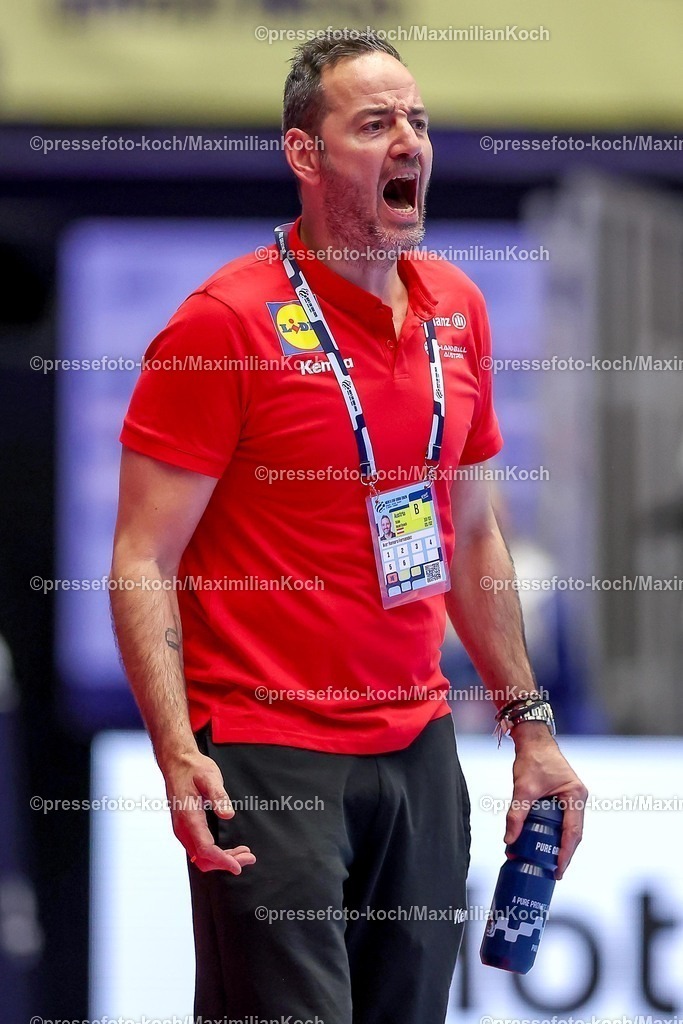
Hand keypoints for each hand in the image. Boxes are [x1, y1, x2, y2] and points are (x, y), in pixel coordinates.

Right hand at [162, 748, 256, 873]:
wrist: (177, 763)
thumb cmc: (193, 768)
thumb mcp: (209, 776)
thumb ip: (218, 795)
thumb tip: (228, 815)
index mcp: (189, 817)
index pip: (205, 849)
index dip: (222, 861)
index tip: (238, 866)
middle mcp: (183, 828)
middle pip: (203, 859)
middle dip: (226, 863)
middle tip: (249, 857)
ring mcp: (183, 830)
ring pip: (201, 858)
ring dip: (222, 860)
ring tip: (244, 854)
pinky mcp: (186, 829)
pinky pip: (199, 850)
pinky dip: (216, 855)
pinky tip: (230, 850)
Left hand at [505, 723, 587, 879]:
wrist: (532, 740)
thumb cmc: (532, 759)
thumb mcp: (523, 788)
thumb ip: (516, 814)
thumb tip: (509, 840)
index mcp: (575, 795)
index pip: (573, 832)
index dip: (566, 853)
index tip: (558, 870)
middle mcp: (578, 798)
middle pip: (574, 833)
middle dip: (563, 854)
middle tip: (553, 873)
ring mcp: (572, 798)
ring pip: (568, 828)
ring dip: (558, 845)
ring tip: (548, 863)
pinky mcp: (564, 797)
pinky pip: (562, 820)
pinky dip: (554, 833)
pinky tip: (543, 844)